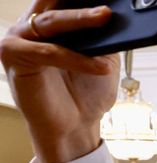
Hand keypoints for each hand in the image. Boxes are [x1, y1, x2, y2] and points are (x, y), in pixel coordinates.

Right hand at [1, 4, 117, 162]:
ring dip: (81, 19)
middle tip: (105, 2)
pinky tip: (101, 66)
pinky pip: (50, 52)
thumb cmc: (87, 93)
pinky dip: (78, 58)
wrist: (77, 127)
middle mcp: (31, 26)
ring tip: (106, 17)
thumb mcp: (105, 57)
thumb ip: (105, 34)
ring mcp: (19, 39)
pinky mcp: (14, 57)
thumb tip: (114, 14)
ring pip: (52, 22)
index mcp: (50, 22)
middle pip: (56, 3)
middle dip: (81, 1)